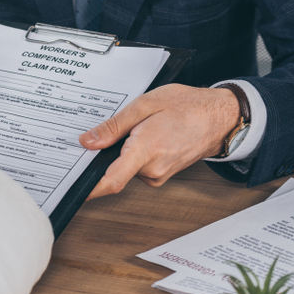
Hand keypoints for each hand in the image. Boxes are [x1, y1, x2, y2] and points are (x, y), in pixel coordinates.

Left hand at [79, 84, 239, 199]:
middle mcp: (152, 169)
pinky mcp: (162, 174)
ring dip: (123, 153)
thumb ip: (113, 126)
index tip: (73, 188)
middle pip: (114, 171)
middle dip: (107, 155)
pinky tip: (145, 136)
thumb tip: (88, 142)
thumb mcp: (144, 105)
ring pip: (127, 169)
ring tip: (137, 129)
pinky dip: (134, 155)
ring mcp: (159, 175)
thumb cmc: (187, 106)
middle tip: (109, 133)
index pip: (112, 180)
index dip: (90, 188)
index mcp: (145, 150)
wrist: (220, 116)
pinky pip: (138, 168)